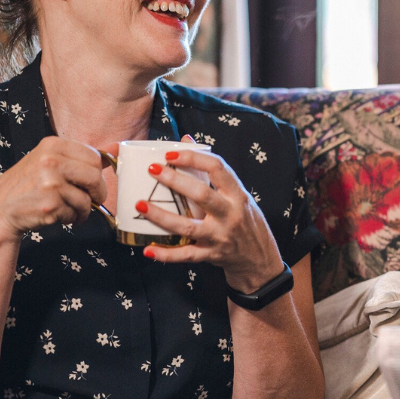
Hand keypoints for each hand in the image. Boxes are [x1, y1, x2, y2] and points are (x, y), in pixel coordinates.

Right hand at [0, 136, 108, 238]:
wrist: (0, 209)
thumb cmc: (29, 185)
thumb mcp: (52, 162)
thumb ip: (83, 156)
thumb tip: (117, 148)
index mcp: (53, 145)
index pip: (95, 158)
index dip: (96, 174)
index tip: (89, 182)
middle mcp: (50, 160)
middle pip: (95, 177)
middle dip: (96, 193)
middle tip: (87, 199)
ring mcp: (50, 182)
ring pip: (88, 199)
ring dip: (82, 209)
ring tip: (67, 208)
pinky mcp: (51, 204)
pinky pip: (76, 213)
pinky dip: (71, 218)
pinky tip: (56, 214)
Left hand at [136, 142, 283, 290]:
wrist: (259, 258)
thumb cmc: (245, 221)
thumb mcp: (238, 195)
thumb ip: (214, 171)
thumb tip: (187, 140)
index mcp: (237, 195)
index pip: (218, 168)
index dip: (193, 158)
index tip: (170, 154)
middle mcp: (230, 215)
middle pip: (202, 194)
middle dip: (175, 181)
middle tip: (152, 170)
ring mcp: (220, 236)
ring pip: (188, 226)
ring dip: (161, 216)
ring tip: (140, 204)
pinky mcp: (211, 255)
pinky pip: (186, 255)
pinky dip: (166, 254)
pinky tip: (148, 249)